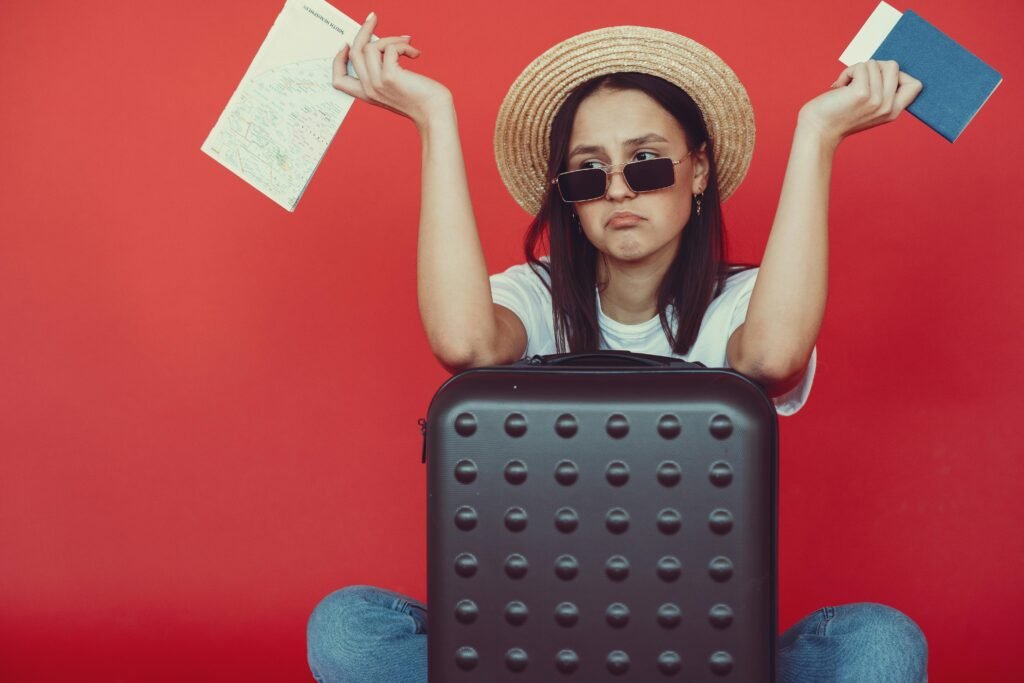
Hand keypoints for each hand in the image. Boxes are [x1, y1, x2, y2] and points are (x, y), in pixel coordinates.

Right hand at [332, 12, 452, 127]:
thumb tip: (377, 41)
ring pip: (371, 46)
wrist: (434, 113)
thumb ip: (382, 70)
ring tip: (407, 44)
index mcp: (366, 94)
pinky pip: (391, 47)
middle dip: (363, 31)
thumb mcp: (393, 86)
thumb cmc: (420, 98)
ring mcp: (377, 83)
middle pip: (354, 53)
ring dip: (391, 39)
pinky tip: (415, 54)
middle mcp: (369, 90)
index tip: (346, 44)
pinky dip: (404, 46)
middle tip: (373, 18)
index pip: (339, 80)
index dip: (338, 60)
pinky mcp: (390, 76)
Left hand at [798, 60, 922, 147]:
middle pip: (894, 66)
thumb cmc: (839, 113)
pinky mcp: (862, 93)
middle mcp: (888, 107)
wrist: (817, 130)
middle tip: (857, 82)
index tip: (877, 82)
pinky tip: (839, 86)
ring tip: (846, 86)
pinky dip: (848, 72)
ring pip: (876, 64)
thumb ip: (883, 91)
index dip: (898, 75)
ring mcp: (876, 100)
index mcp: (893, 111)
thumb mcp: (869, 106)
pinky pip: (861, 66)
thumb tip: (888, 64)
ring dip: (857, 70)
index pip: (916, 85)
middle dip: (873, 67)